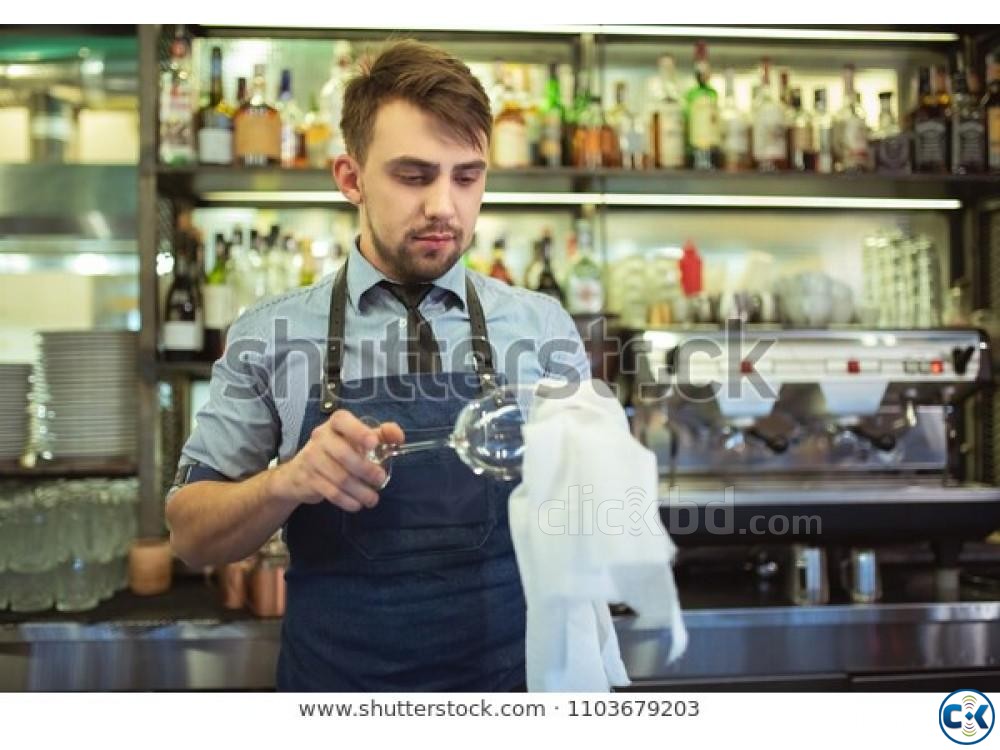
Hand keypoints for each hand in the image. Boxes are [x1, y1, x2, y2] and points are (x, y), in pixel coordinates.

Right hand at [267, 410, 404, 512]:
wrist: (299, 472)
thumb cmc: (336, 450)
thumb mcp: (357, 439)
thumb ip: (381, 435)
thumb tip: (399, 436)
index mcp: (335, 424)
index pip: (343, 421)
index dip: (359, 432)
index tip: (373, 443)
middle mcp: (321, 438)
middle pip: (344, 454)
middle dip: (366, 470)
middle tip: (380, 479)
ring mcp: (312, 458)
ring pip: (339, 477)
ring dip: (360, 491)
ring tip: (372, 499)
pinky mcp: (308, 479)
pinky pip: (331, 492)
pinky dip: (347, 501)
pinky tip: (357, 504)